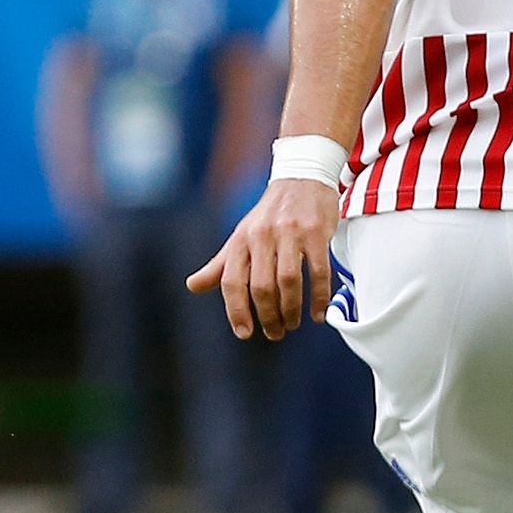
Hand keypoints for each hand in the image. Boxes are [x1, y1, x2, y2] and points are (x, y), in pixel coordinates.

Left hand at [187, 178, 339, 341]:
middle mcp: (262, 237)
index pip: (233, 282)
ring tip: (294, 324)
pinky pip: (318, 271)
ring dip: (292, 309)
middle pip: (262, 286)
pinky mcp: (316, 233)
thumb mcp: (241, 236)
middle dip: (269, 316)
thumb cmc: (270, 214)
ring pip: (289, 281)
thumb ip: (220, 265)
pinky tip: (318, 313)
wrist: (301, 180)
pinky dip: (319, 297)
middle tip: (276, 333)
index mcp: (240, 240)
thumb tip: (192, 286)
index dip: (237, 311)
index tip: (245, 333)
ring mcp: (290, 234)